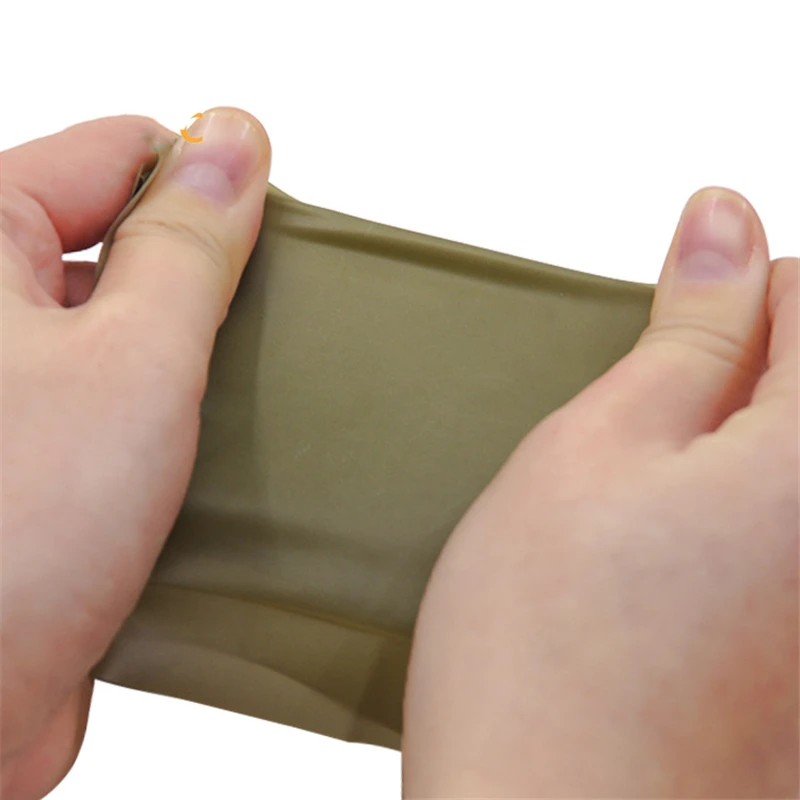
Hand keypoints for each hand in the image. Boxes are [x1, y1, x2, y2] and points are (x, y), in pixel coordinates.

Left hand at [1, 109, 270, 799]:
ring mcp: (24, 374)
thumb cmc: (16, 534)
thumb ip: (187, 244)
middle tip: (265, 332)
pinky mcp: (51, 439)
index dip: (206, 186)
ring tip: (252, 389)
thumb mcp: (134, 359)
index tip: (272, 240)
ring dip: (204, 349)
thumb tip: (234, 140)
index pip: (120, 155)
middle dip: (210, 278)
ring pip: (142, 319)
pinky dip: (185, 402)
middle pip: (131, 237)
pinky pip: (137, 387)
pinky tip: (223, 435)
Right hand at [402, 189, 797, 797]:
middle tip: (637, 440)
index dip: (720, 302)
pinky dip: (723, 533)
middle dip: (727, 385)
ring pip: (777, 473)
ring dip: (720, 463)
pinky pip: (771, 551)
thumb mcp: (592, 449)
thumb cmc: (544, 654)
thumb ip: (684, 331)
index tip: (656, 347)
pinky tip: (660, 578)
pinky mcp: (796, 668)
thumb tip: (722, 219)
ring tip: (640, 521)